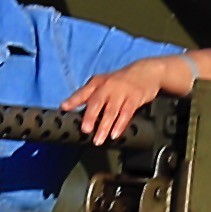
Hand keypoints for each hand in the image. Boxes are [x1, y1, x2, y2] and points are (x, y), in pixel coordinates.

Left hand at [68, 56, 194, 142]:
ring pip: (111, 111)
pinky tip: (115, 134)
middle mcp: (108, 86)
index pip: (83, 93)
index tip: (63, 108)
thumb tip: (71, 110)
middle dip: (90, 117)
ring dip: (104, 127)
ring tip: (98, 140)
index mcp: (97, 83)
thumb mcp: (103, 84)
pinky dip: (120, 125)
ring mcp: (121, 92)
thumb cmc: (121, 82)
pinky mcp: (134, 98)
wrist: (147, 72)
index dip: (73, 100)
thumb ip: (89, 96)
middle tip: (85, 130)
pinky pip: (126, 113)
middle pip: (97, 102)